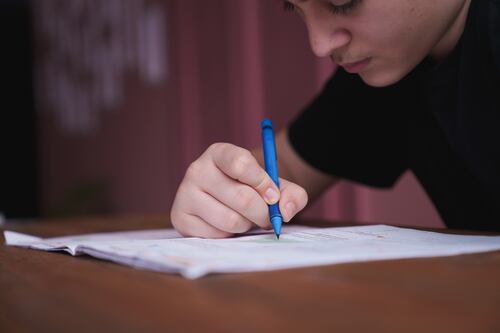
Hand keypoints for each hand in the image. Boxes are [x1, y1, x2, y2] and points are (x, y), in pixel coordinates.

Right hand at [170, 143, 307, 237]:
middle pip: (241, 197)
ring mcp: (185, 194)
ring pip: (231, 220)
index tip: (273, 196)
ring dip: (246, 225)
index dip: (263, 182)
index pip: (240, 163)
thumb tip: (284, 211)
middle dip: (262, 213)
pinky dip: (229, 236)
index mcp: (219, 153)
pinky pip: (216, 235)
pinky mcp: (179, 218)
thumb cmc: (251, 190)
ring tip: (244, 218)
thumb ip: (292, 195)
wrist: (225, 202)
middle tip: (268, 217)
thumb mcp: (275, 187)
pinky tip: (226, 225)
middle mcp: (197, 169)